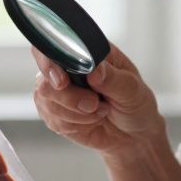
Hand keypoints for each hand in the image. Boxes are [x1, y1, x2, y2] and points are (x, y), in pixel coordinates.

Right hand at [31, 44, 165, 157]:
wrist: (134, 134)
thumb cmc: (135, 105)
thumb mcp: (133, 90)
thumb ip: (113, 79)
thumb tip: (95, 71)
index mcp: (86, 52)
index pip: (53, 46)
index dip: (49, 62)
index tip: (62, 82)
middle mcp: (68, 69)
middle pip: (44, 79)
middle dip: (68, 97)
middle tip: (94, 104)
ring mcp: (59, 91)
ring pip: (46, 101)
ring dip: (75, 113)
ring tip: (100, 112)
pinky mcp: (56, 113)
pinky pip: (51, 119)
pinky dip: (74, 124)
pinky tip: (91, 121)